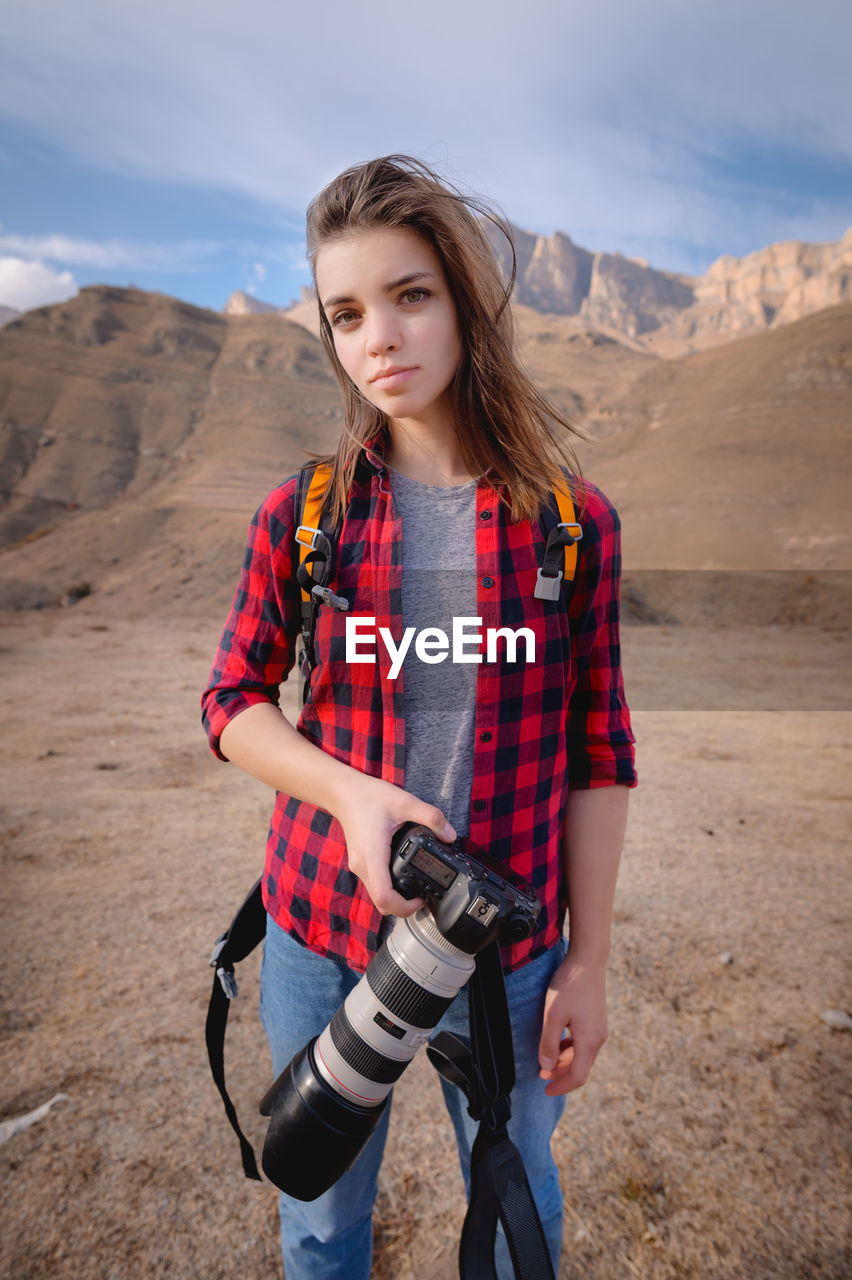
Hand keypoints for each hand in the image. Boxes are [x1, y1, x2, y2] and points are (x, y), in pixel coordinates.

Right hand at [334, 773, 455, 916]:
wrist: (342, 792)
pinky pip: (374, 884)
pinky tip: (403, 873)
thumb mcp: (404, 802)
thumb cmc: (368, 796)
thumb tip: (450, 835)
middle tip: (422, 896)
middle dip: (403, 907)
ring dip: (395, 898)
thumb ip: (430, 817)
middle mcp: (363, 865)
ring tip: (415, 886)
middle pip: (381, 903)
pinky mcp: (360, 862)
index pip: (384, 897)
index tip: (420, 900)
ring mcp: (359, 865)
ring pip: (376, 895)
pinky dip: (388, 887)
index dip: (404, 908)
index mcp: (373, 855)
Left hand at [538, 953, 608, 1096]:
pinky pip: (584, 1043)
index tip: (545, 1090)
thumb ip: (549, 1042)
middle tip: (541, 1076)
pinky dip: (571, 1049)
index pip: (577, 1076)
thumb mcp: (553, 1015)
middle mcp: (598, 1038)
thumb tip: (546, 1067)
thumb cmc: (569, 985)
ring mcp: (599, 1028)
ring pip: (582, 1055)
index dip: (561, 1086)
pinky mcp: (596, 1019)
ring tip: (546, 1061)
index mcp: (589, 1041)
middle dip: (561, 1075)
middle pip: (581, 1067)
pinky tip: (558, 1043)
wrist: (588, 960)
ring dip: (565, 1062)